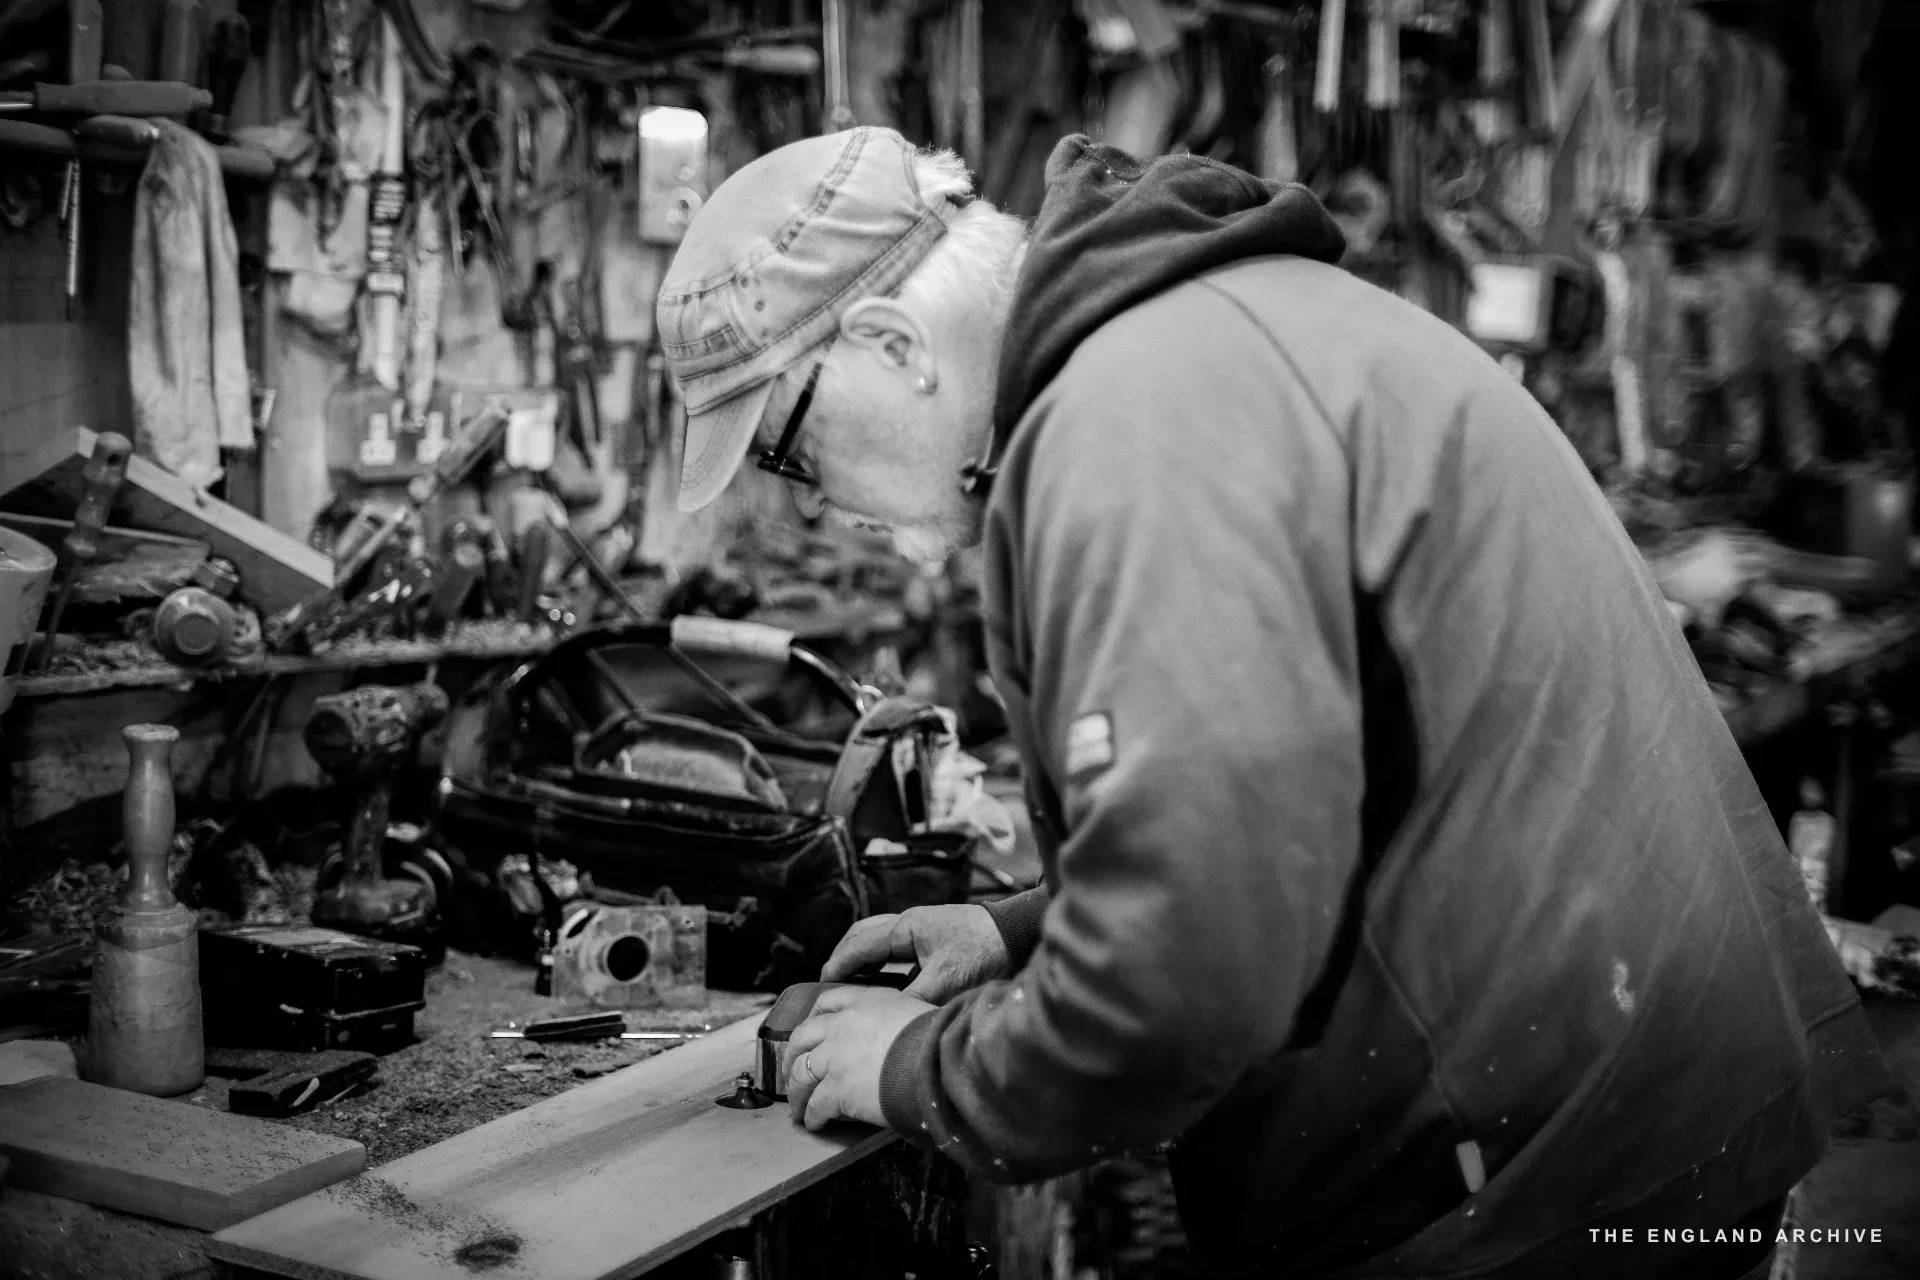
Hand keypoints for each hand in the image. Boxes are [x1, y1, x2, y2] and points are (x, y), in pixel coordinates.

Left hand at [785, 986, 931, 1130]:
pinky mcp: (836, 1089)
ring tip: (798, 1106)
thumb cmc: (937, 1038)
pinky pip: (815, 1105)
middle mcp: (842, 1025)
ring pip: (801, 1074)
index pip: (827, 1002)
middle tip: (793, 1071)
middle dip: (793, 1057)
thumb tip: (898, 1036)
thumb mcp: (914, 1012)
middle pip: (802, 1037)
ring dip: (796, 1092)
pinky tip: (815, 1124)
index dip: (813, 1017)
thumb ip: (895, 1020)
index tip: (811, 1031)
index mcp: (864, 1002)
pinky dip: (812, 1116)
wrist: (937, 1062)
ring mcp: (834, 1057)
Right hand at [822, 904, 1010, 1004]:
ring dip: (861, 960)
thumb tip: (886, 1021)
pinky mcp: (932, 940)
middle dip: (842, 959)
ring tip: (849, 987)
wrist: (1018, 935)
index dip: (837, 966)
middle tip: (828, 985)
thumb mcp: (946, 981)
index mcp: (905, 927)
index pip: (858, 945)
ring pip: (877, 941)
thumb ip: (912, 1000)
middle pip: (861, 936)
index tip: (821, 987)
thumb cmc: (985, 951)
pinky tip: (883, 986)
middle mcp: (908, 924)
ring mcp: (920, 930)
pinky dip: (881, 964)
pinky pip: (895, 949)